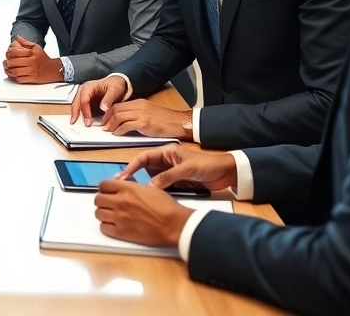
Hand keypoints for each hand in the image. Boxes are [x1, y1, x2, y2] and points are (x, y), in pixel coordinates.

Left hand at [2, 36, 61, 83]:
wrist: (53, 69)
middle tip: (6, 61)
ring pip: (15, 72)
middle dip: (7, 62)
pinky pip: (19, 79)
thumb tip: (17, 38)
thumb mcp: (36, 47)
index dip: (9, 53)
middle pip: (14, 62)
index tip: (8, 53)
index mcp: (32, 53)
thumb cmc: (43, 58)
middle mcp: (32, 62)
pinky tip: (12, 74)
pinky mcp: (32, 79)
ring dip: (8, 70)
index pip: (16, 52)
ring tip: (7, 68)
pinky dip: (13, 77)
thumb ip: (25, 42)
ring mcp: (32, 71)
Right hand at [70, 75, 126, 124]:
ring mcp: (84, 97)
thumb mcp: (114, 90)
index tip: (89, 120)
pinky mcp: (86, 102)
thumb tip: (103, 108)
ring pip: (77, 107)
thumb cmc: (114, 84)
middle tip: (78, 124)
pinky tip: (85, 122)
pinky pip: (81, 109)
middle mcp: (83, 92)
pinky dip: (82, 116)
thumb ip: (108, 99)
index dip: (85, 111)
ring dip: (78, 116)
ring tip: (79, 125)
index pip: (83, 100)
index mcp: (88, 87)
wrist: (117, 83)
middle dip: (76, 114)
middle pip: (76, 103)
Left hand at [94, 179, 192, 246]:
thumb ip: (132, 185)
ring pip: (98, 213)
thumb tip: (122, 183)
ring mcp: (119, 218)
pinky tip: (114, 225)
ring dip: (103, 213)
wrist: (174, 224)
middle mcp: (120, 202)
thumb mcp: (149, 188)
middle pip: (98, 199)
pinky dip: (106, 226)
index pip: (103, 185)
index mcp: (127, 189)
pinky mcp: (121, 232)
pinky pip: (103, 228)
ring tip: (112, 214)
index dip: (105, 188)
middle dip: (102, 200)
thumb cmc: (166, 206)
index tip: (108, 191)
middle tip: (109, 203)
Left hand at [102, 100, 192, 139]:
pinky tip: (117, 134)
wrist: (179, 122)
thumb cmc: (166, 120)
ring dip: (111, 124)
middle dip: (107, 118)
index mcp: (139, 103)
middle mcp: (139, 106)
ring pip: (119, 116)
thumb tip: (124, 121)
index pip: (118, 105)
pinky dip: (119, 130)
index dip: (109, 113)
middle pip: (116, 109)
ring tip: (108, 131)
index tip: (105, 120)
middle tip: (103, 126)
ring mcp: (141, 114)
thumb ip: (137, 114)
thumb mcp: (149, 113)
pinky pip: (126, 125)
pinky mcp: (144, 123)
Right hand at [117, 145, 237, 191]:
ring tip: (134, 193)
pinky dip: (155, 191)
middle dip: (135, 176)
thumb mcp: (186, 169)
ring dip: (145, 185)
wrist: (226, 173)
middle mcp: (166, 161)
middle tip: (124, 187)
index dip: (132, 166)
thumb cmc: (207, 165)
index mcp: (167, 151)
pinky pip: (161, 186)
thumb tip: (149, 188)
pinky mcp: (176, 182)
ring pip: (152, 178)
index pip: (144, 157)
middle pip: (145, 168)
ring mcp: (171, 172)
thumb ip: (167, 177)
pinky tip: (149, 197)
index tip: (123, 176)